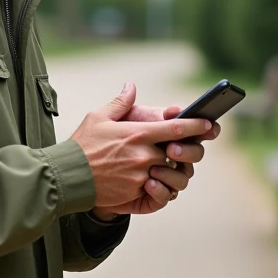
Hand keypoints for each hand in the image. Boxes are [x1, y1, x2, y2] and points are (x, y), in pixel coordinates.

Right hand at [71, 83, 212, 210]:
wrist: (69, 176)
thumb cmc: (82, 145)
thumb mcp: (98, 117)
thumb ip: (120, 103)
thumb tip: (131, 86)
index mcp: (137, 134)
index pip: (176, 129)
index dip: (195, 126)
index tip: (209, 124)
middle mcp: (144, 155)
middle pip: (175, 151)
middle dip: (177, 150)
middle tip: (171, 149)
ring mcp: (141, 175)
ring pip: (167, 171)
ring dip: (165, 168)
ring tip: (154, 166)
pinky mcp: (137, 191)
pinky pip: (158, 188)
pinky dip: (156, 184)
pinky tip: (147, 180)